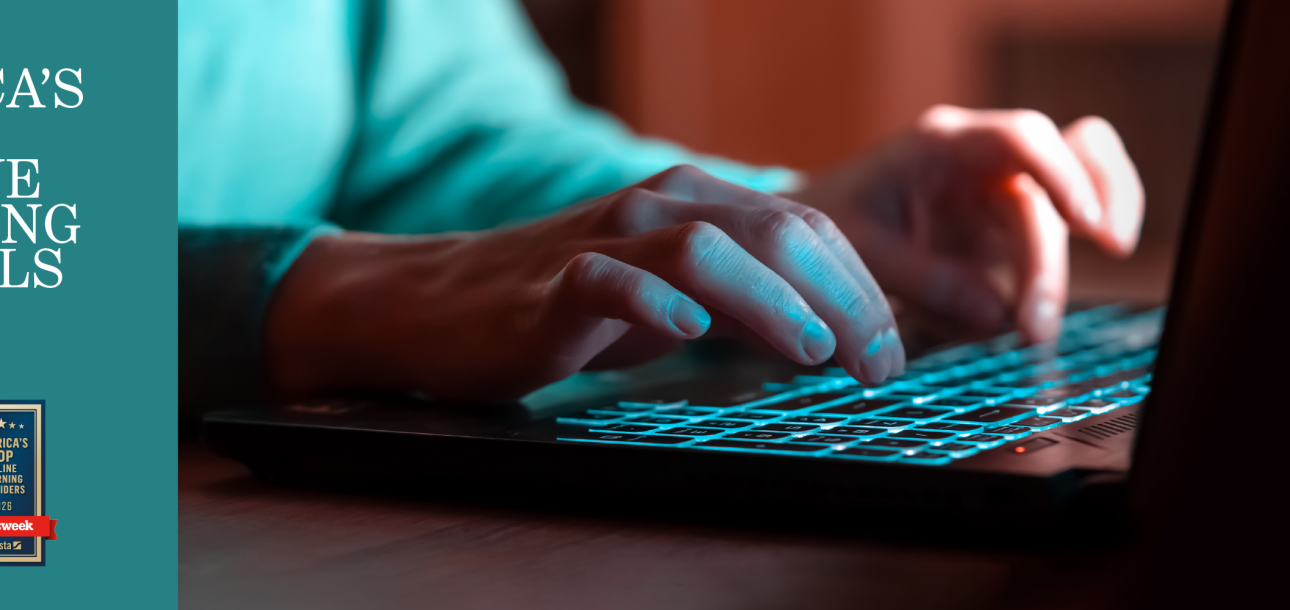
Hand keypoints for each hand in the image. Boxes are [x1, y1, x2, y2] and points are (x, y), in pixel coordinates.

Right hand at [266, 165, 904, 400]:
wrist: (434, 301)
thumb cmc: (562, 303)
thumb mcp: (669, 296)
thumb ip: (741, 301)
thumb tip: (833, 337)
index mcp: (695, 204)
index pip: (809, 227)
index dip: (870, 285)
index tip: (901, 350)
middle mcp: (658, 207)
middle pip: (778, 231)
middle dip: (847, 298)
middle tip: (881, 364)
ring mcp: (604, 242)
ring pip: (708, 247)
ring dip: (773, 299)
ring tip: (815, 352)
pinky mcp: (552, 286)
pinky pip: (609, 282)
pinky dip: (653, 301)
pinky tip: (687, 331)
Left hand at [794, 104, 1143, 343]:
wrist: (815, 225)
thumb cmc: (835, 222)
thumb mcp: (861, 251)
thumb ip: (925, 279)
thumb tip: (998, 314)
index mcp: (943, 144)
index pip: (1023, 139)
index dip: (1064, 174)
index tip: (1085, 224)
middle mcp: (984, 160)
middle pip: (1047, 197)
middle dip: (1046, 266)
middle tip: (1033, 331)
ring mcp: (1001, 191)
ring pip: (1066, 216)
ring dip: (1054, 275)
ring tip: (1032, 333)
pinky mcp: (1007, 226)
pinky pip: (1050, 241)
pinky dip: (1053, 272)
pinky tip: (1035, 313)